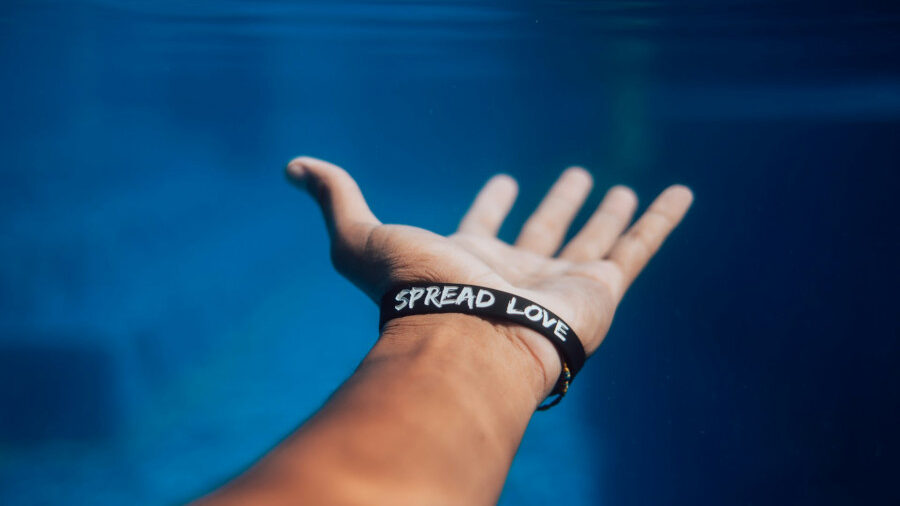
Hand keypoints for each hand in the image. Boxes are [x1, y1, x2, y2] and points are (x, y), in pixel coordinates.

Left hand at [286, 156, 692, 396]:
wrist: (465, 341)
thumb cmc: (414, 293)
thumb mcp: (361, 238)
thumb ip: (335, 198)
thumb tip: (293, 166)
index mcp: (468, 260)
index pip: (483, 226)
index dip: (492, 205)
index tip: (503, 183)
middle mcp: (515, 274)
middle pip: (543, 234)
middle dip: (556, 207)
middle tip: (575, 178)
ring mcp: (560, 285)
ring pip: (593, 242)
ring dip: (610, 216)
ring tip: (624, 189)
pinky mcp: (600, 293)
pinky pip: (638, 250)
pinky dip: (660, 222)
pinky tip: (679, 194)